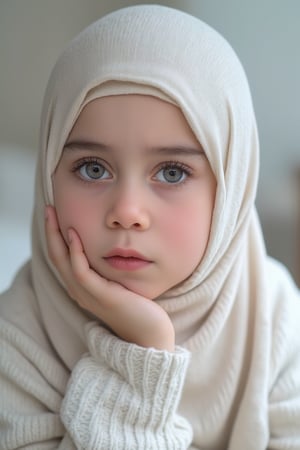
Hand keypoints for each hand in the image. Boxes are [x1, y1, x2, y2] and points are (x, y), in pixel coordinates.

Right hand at [45, 205, 174, 350]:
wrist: (150, 335)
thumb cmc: (138, 308)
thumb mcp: (120, 283)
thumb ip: (111, 269)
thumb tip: (114, 247)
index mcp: (82, 287)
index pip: (62, 257)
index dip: (56, 236)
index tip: (56, 214)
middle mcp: (80, 291)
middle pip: (57, 257)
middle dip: (51, 231)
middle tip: (49, 208)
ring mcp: (88, 294)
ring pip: (63, 261)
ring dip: (56, 236)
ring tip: (54, 215)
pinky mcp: (100, 296)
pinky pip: (80, 271)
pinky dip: (75, 252)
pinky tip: (75, 235)